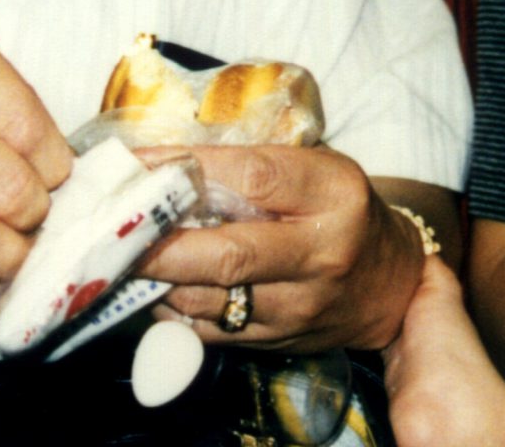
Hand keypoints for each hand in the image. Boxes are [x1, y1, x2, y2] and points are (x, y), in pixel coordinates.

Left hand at [140, 145, 424, 350]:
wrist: (390, 283)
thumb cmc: (341, 210)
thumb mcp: (318, 170)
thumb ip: (255, 168)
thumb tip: (165, 162)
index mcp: (334, 195)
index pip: (254, 177)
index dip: (189, 169)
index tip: (139, 164)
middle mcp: (321, 255)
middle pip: (227, 254)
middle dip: (161, 244)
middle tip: (114, 230)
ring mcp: (300, 306)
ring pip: (210, 299)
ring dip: (158, 278)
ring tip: (126, 254)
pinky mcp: (278, 341)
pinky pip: (209, 329)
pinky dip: (173, 306)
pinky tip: (159, 284)